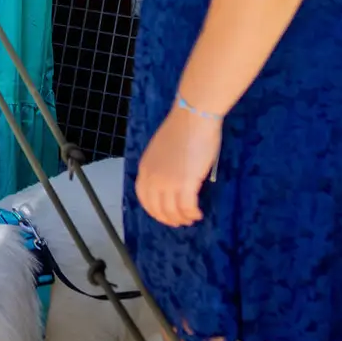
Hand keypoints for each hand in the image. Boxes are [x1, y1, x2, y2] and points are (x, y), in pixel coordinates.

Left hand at [134, 105, 221, 227]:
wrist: (193, 118)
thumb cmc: (182, 129)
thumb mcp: (162, 150)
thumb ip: (162, 167)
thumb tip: (171, 180)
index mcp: (145, 168)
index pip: (144, 198)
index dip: (154, 210)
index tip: (163, 215)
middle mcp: (153, 178)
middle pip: (157, 208)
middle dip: (168, 219)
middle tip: (180, 222)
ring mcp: (168, 182)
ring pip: (172, 211)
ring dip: (182, 218)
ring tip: (191, 219)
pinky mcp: (185, 184)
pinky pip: (187, 208)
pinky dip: (192, 214)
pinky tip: (198, 213)